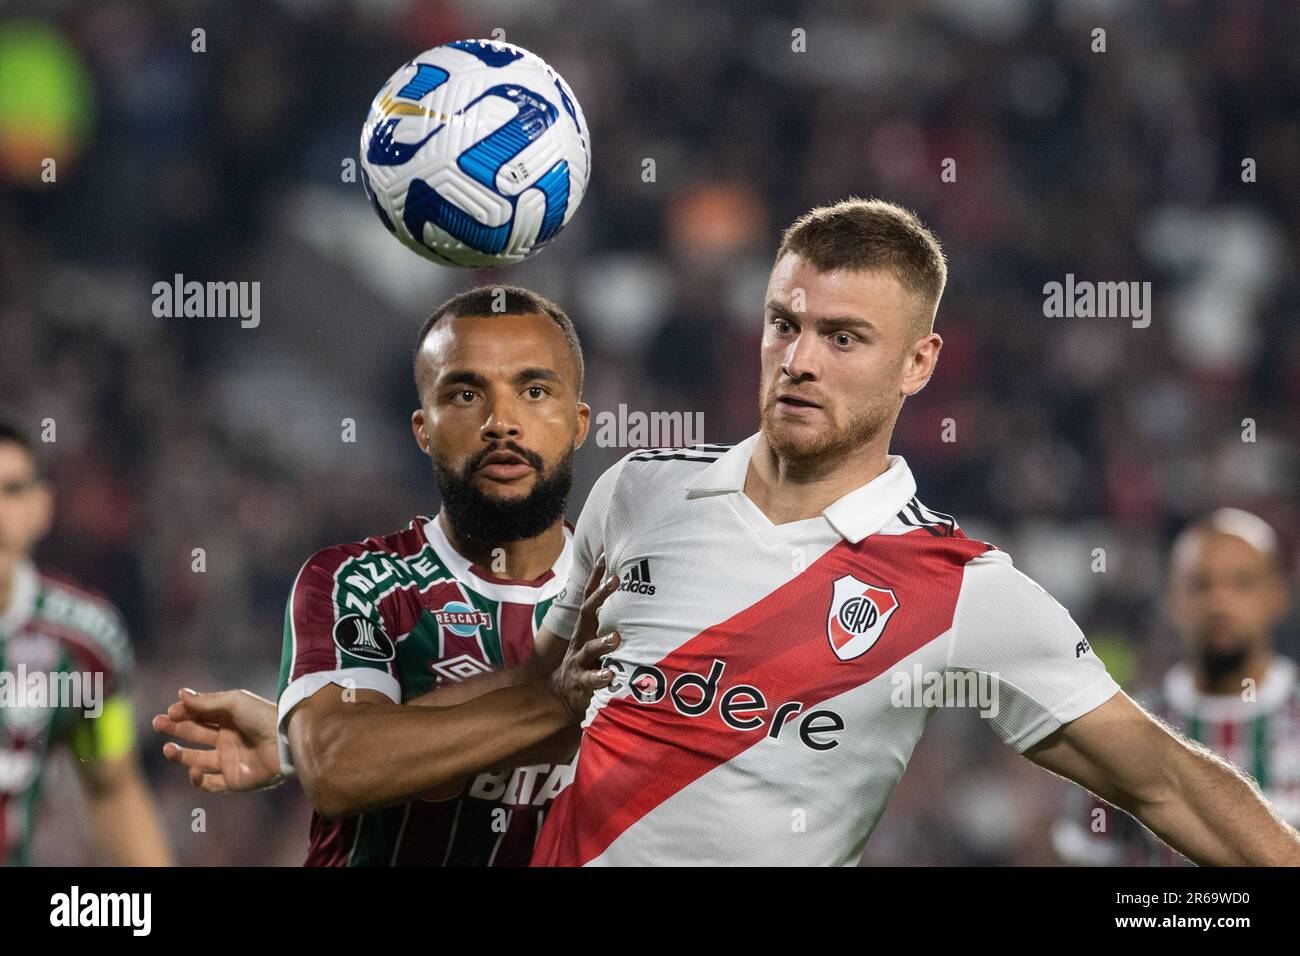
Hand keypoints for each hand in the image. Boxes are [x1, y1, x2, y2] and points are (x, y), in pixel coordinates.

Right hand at [151, 688, 282, 791]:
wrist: (284, 741)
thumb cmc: (262, 716)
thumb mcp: (233, 702)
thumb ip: (206, 702)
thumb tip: (181, 694)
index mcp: (230, 718)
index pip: (201, 715)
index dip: (184, 712)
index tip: (171, 711)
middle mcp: (229, 739)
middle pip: (196, 734)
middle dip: (176, 729)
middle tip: (157, 723)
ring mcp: (231, 760)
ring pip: (198, 760)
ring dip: (180, 755)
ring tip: (168, 749)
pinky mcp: (236, 780)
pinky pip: (212, 784)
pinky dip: (199, 780)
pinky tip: (193, 771)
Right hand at [550, 554, 621, 720]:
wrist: (561, 693)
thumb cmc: (586, 660)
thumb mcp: (593, 637)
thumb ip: (607, 620)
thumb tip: (628, 596)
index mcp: (585, 627)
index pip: (589, 597)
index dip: (596, 577)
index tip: (605, 555)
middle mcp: (581, 639)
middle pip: (587, 613)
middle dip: (601, 595)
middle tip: (616, 580)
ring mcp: (580, 660)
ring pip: (589, 648)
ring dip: (602, 642)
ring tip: (615, 638)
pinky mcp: (582, 681)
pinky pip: (591, 679)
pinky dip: (601, 676)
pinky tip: (610, 675)